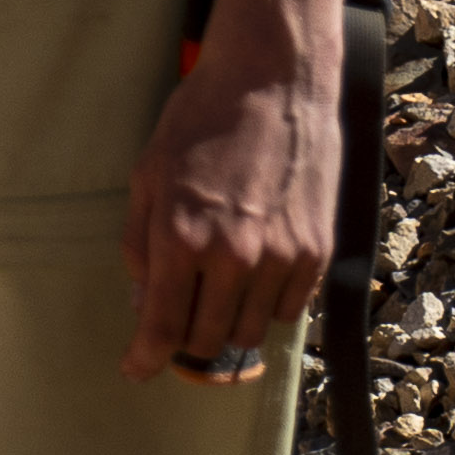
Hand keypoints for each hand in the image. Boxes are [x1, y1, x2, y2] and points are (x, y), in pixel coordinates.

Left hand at [128, 18, 340, 383]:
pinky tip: (251, 276)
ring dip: (227, 324)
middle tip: (175, 325)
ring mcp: (282, 257)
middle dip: (186, 341)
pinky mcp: (318, 252)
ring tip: (213, 292)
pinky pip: (289, 309)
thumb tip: (144, 301)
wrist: (272, 84)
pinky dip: (265, 305)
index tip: (136, 370)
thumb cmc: (198, 122)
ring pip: (251, 330)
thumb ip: (140, 244)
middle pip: (208, 337)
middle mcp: (234, 255)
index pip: (163, 323)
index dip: (146, 356)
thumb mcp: (148, 175)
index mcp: (182, 236)